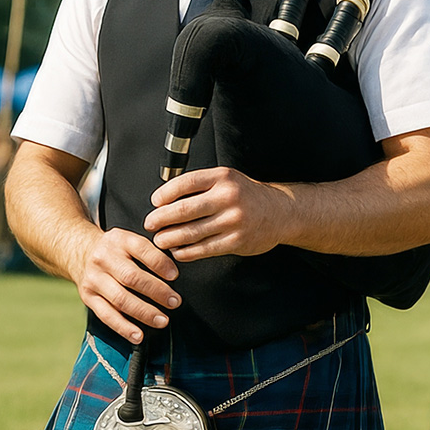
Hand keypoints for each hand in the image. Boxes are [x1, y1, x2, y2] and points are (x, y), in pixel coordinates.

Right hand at [70, 226, 180, 344]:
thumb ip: (150, 251)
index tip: (175, 276)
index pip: (142, 249)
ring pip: (120, 299)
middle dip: (156, 291)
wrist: (81, 253)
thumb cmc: (116, 250)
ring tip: (163, 320)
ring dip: (144, 312)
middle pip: (131, 277)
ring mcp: (94, 279)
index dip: (160, 263)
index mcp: (119, 240)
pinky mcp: (88, 297)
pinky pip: (107, 315)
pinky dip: (124, 328)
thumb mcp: (129, 240)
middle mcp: (103, 258)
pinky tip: (139, 336)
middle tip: (175, 302)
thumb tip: (175, 270)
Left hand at [144, 166, 291, 261]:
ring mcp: (233, 220)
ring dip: (170, 238)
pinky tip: (178, 251)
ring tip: (160, 240)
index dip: (165, 194)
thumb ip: (200, 185)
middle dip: (161, 219)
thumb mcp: (227, 179)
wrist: (280, 212)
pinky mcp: (236, 241)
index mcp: (222, 177)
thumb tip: (165, 198)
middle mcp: (228, 197)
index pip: (186, 183)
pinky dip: (186, 252)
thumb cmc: (247, 195)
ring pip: (191, 232)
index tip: (155, 202)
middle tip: (150, 224)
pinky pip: (204, 249)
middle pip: (184, 210)